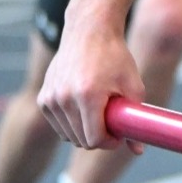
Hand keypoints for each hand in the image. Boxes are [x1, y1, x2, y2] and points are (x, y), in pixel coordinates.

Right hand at [37, 25, 145, 152]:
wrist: (89, 31)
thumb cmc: (115, 57)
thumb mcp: (133, 86)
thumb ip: (136, 120)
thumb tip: (138, 151)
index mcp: (88, 96)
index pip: (95, 140)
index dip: (111, 142)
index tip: (120, 134)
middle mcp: (64, 99)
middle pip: (81, 141)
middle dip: (99, 138)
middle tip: (112, 123)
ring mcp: (50, 99)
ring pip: (69, 136)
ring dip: (85, 131)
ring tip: (99, 112)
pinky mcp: (43, 98)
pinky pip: (58, 125)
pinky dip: (71, 123)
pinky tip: (84, 107)